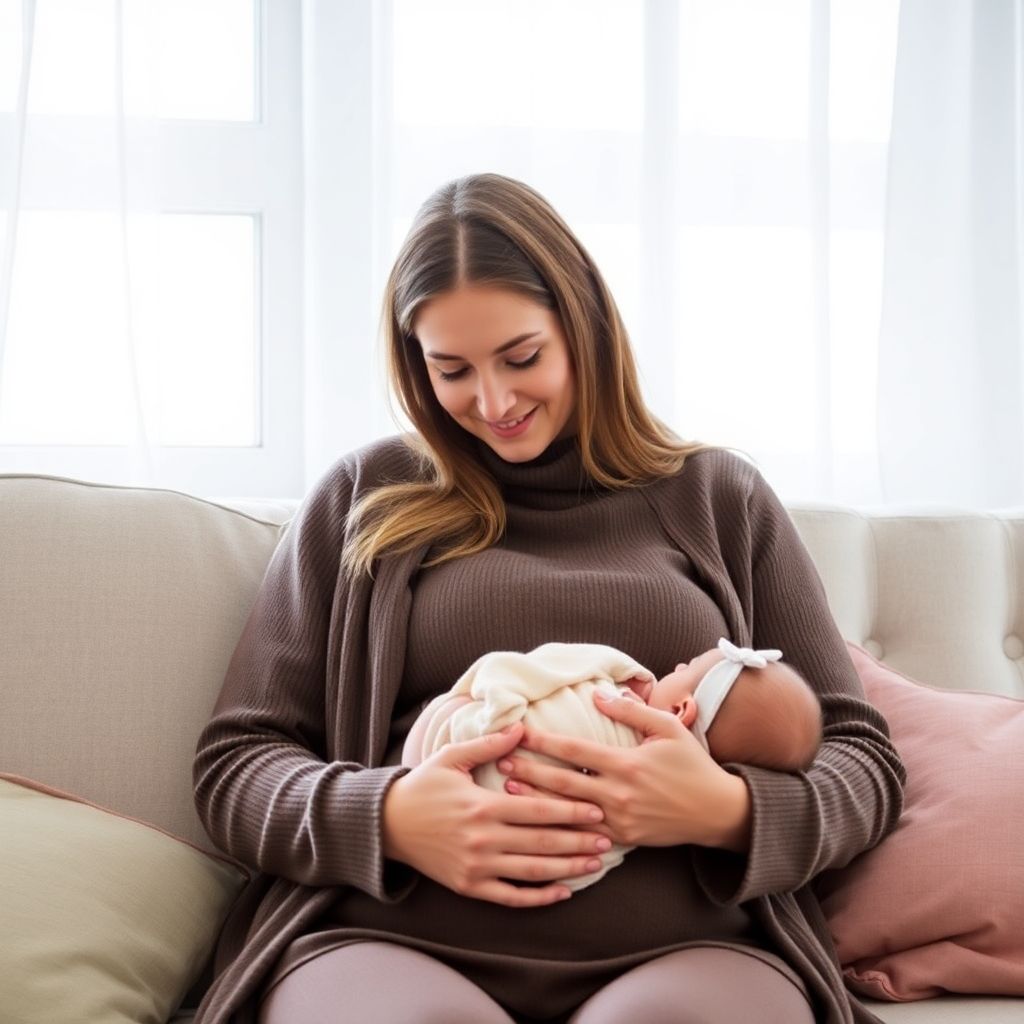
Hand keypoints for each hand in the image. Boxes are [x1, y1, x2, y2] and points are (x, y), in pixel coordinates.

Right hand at [383, 721, 614, 907]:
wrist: (386, 824)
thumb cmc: (423, 785)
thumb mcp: (452, 757)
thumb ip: (489, 744)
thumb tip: (522, 728)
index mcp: (482, 805)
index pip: (536, 809)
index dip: (569, 810)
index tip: (597, 808)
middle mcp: (482, 839)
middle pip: (541, 842)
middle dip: (578, 840)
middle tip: (609, 838)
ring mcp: (476, 866)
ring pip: (531, 871)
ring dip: (567, 868)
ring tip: (595, 863)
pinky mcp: (469, 886)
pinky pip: (510, 897)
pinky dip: (539, 898)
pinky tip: (563, 892)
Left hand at [497, 692, 750, 849]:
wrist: (717, 812)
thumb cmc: (693, 764)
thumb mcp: (667, 729)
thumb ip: (631, 711)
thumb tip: (598, 693)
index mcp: (627, 764)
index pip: (575, 750)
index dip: (544, 741)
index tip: (519, 733)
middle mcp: (619, 794)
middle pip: (563, 782)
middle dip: (529, 772)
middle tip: (500, 763)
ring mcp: (620, 820)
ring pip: (568, 812)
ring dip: (536, 801)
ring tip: (508, 792)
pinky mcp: (624, 838)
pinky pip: (585, 835)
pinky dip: (560, 829)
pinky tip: (538, 824)